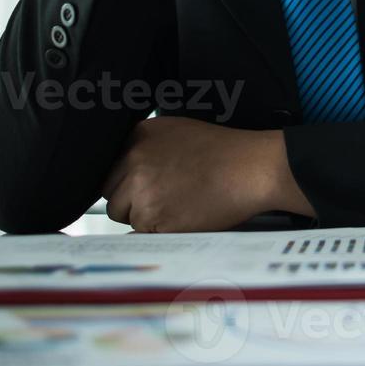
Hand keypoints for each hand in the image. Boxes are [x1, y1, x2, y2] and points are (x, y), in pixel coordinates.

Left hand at [102, 117, 313, 232]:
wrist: (253, 168)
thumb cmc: (225, 152)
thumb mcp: (178, 131)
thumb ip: (146, 147)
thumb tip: (124, 173)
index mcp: (138, 136)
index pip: (111, 169)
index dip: (130, 182)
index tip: (149, 186)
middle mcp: (134, 160)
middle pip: (112, 195)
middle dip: (133, 202)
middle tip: (167, 199)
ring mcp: (142, 190)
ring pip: (126, 217)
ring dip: (145, 218)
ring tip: (179, 206)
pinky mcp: (154, 218)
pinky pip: (141, 234)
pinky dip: (159, 233)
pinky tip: (182, 218)